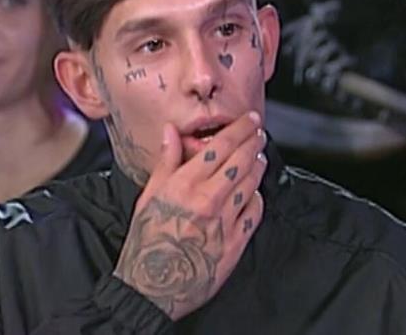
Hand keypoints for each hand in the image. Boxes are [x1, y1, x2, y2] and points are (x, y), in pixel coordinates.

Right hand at [113, 111, 266, 319]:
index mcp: (184, 185)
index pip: (220, 147)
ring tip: (259, 155)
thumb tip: (171, 131)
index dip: (239, 129)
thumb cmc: (145, 241)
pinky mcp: (235, 243)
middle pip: (241, 160)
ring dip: (258, 164)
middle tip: (259, 131)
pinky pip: (255, 212)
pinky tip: (254, 191)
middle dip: (254, 141)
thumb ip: (165, 161)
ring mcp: (224, 221)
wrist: (152, 286)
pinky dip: (257, 196)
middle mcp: (208, 199)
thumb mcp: (148, 196)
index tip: (250, 119)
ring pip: (251, 183)